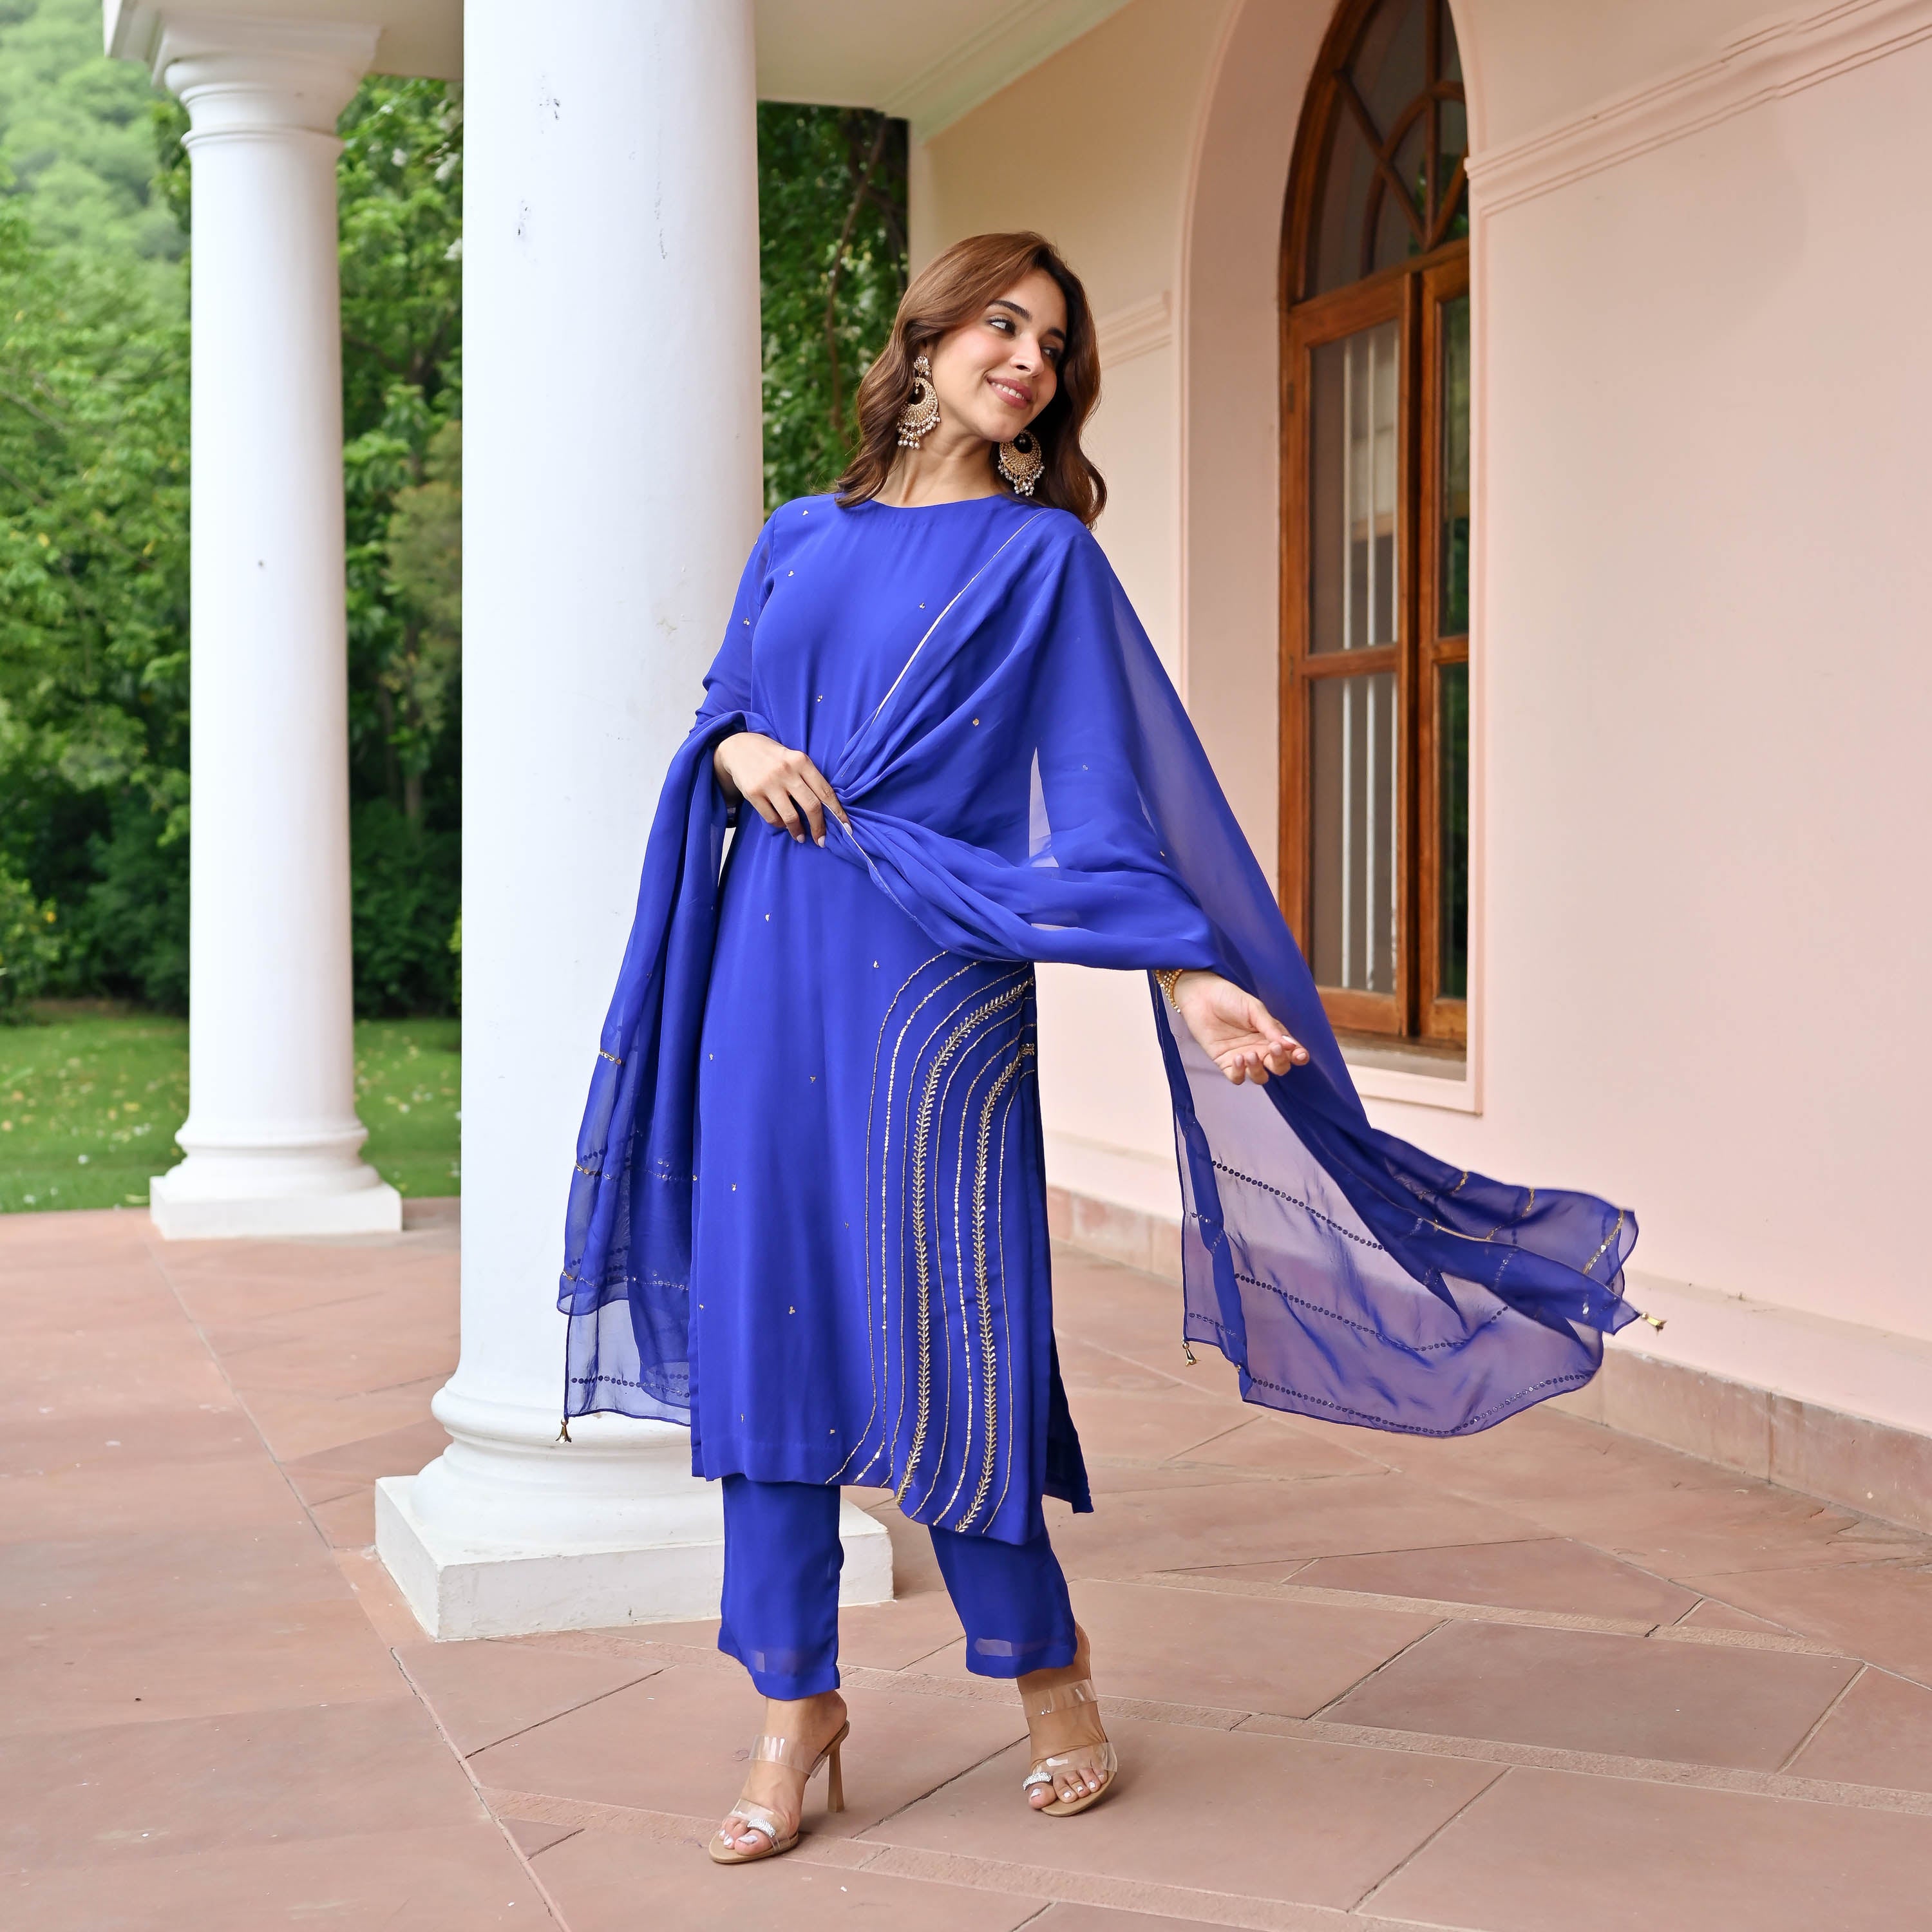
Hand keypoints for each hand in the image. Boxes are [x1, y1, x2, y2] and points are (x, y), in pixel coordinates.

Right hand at [713, 732, 849, 846]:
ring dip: (798, 831)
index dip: (838, 812)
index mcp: (801, 761)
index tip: (846, 828)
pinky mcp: (753, 793)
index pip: (825, 791)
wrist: (739, 747)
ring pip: (791, 816)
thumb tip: (826, 809)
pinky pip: (772, 818)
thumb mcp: (794, 759)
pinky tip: (783, 825)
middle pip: (811, 806)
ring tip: (800, 837)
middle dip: (819, 827)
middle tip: (821, 840)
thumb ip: (808, 778)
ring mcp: (769, 783)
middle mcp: (787, 771)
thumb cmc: (773, 756)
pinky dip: (780, 825)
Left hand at [1170, 970, 1308, 1083]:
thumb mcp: (1254, 1009)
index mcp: (1272, 1035)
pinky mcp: (1225, 1063)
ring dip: (1258, 1070)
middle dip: (1280, 1062)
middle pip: (1279, 1067)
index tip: (1299, 1055)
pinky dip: (1240, 1073)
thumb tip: (1291, 1045)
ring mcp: (1244, 1057)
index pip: (1291, 1052)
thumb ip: (1271, 1027)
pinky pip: (1237, 1078)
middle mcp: (1260, 1049)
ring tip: (1250, 1054)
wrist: (1201, 996)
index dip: (1299, 1056)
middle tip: (1273, 1048)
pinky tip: (1237, 1058)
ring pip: (1260, 1077)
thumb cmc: (1229, 998)